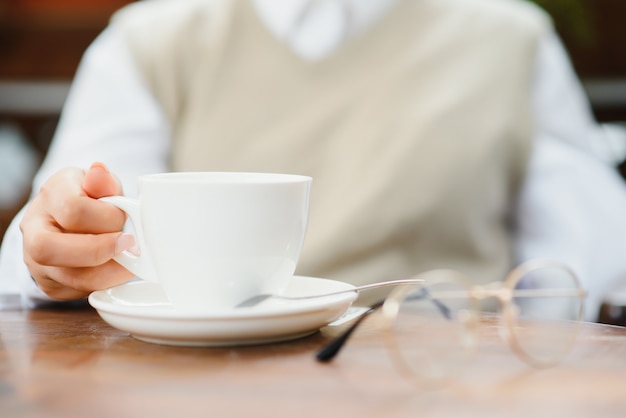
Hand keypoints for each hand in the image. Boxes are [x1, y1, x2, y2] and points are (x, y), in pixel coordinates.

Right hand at [20, 162, 135, 299]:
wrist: (72, 221)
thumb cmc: (92, 200)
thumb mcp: (100, 184)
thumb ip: (103, 181)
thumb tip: (99, 171)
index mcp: (50, 195)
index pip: (73, 209)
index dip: (107, 217)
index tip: (127, 219)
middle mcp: (34, 228)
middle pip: (49, 248)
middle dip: (97, 250)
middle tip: (128, 245)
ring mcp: (38, 260)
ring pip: (68, 277)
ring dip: (108, 272)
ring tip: (131, 261)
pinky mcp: (51, 283)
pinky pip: (78, 291)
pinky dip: (105, 283)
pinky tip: (120, 271)